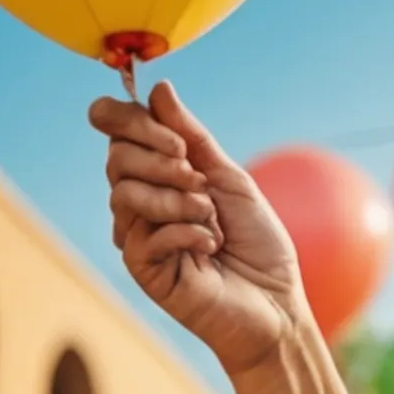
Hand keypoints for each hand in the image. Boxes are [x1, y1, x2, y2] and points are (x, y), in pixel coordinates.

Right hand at [89, 83, 307, 375]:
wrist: (277, 305)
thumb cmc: (258, 245)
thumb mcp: (231, 180)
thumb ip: (192, 137)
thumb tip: (158, 88)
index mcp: (158, 175)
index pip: (116, 131)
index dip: (129, 120)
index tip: (173, 135)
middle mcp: (140, 202)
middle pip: (117, 157)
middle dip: (163, 161)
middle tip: (200, 181)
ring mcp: (137, 236)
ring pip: (124, 193)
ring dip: (177, 199)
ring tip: (212, 219)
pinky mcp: (143, 269)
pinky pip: (146, 233)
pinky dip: (187, 231)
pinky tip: (212, 246)